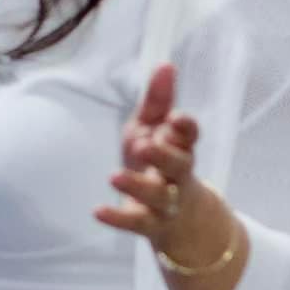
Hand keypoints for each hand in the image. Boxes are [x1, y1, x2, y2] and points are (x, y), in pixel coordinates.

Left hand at [95, 63, 214, 253]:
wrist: (180, 220)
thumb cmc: (160, 164)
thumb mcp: (155, 129)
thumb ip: (159, 100)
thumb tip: (165, 64)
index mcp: (181, 149)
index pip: (190, 138)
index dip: (185, 128)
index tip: (176, 118)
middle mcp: (178, 177)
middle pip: (179, 167)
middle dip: (164, 155)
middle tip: (144, 145)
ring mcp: (166, 203)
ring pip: (158, 197)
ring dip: (138, 186)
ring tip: (114, 176)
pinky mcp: (150, 224)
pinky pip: (136, 223)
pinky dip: (118, 218)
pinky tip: (98, 211)